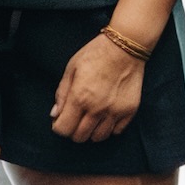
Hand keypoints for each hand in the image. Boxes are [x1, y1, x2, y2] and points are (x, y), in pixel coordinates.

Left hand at [50, 28, 147, 143]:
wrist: (125, 47)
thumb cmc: (95, 54)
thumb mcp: (71, 69)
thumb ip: (62, 94)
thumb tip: (55, 115)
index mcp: (80, 97)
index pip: (64, 129)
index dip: (59, 126)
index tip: (61, 120)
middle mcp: (97, 108)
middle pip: (80, 137)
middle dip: (73, 130)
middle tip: (75, 118)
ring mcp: (115, 111)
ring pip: (98, 137)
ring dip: (91, 131)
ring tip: (91, 118)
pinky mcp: (129, 111)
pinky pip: (116, 131)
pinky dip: (109, 128)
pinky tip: (106, 116)